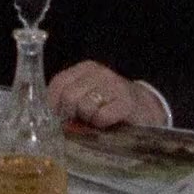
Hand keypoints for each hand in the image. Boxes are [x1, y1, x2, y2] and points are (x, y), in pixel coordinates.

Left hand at [47, 60, 167, 127]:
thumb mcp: (87, 95)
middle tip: (80, 120)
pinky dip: (101, 124)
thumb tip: (48, 114)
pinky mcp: (126, 102)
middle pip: (70, 96)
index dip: (53, 102)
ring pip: (85, 106)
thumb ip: (68, 99)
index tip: (57, 115)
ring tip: (96, 120)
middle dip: (72, 114)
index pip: (59, 82)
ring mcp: (114, 85)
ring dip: (88, 120)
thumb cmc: (109, 104)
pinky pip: (102, 116)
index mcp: (86, 68)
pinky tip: (108, 123)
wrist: (145, 109)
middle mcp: (99, 73)